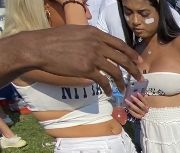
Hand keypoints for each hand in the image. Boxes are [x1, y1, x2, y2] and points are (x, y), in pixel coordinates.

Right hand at [26, 25, 141, 94]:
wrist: (39, 47)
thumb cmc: (53, 39)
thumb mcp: (76, 31)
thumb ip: (90, 37)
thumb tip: (99, 43)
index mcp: (95, 33)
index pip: (120, 44)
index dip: (131, 54)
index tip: (138, 61)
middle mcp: (97, 44)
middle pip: (123, 59)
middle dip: (133, 69)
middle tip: (139, 78)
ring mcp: (93, 57)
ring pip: (116, 71)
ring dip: (122, 82)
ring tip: (124, 89)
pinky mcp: (87, 69)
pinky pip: (103, 81)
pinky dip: (108, 88)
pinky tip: (108, 93)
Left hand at [124, 92, 148, 118]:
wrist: (149, 119)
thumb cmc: (146, 110)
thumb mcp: (146, 105)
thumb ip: (145, 100)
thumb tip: (145, 95)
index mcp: (148, 106)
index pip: (145, 101)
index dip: (141, 97)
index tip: (137, 93)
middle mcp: (146, 110)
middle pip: (141, 105)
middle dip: (136, 100)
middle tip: (131, 96)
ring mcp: (142, 114)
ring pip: (137, 109)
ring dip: (131, 104)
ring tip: (126, 100)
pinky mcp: (140, 117)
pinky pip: (135, 114)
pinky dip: (132, 112)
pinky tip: (128, 109)